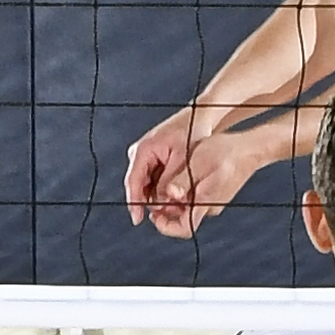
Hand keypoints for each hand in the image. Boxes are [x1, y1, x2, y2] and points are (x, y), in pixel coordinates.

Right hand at [125, 108, 212, 226]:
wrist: (202, 115)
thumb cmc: (194, 132)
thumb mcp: (183, 160)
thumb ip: (170, 182)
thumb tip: (160, 202)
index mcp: (143, 150)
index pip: (133, 182)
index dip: (134, 203)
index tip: (137, 220)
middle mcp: (140, 151)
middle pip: (138, 184)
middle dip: (149, 202)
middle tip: (162, 218)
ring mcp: (146, 153)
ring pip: (147, 182)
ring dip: (157, 196)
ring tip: (171, 209)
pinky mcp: (154, 156)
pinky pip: (153, 177)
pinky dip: (162, 188)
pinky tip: (174, 198)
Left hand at [147, 129, 270, 239]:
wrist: (250, 149)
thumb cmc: (227, 152)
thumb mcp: (198, 162)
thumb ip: (182, 180)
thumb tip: (167, 194)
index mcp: (205, 202)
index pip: (184, 229)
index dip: (166, 227)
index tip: (154, 215)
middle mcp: (210, 207)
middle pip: (182, 219)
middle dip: (165, 210)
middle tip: (154, 195)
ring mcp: (213, 202)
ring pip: (187, 208)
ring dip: (173, 200)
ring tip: (166, 182)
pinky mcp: (215, 196)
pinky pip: (194, 200)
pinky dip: (183, 193)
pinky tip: (181, 177)